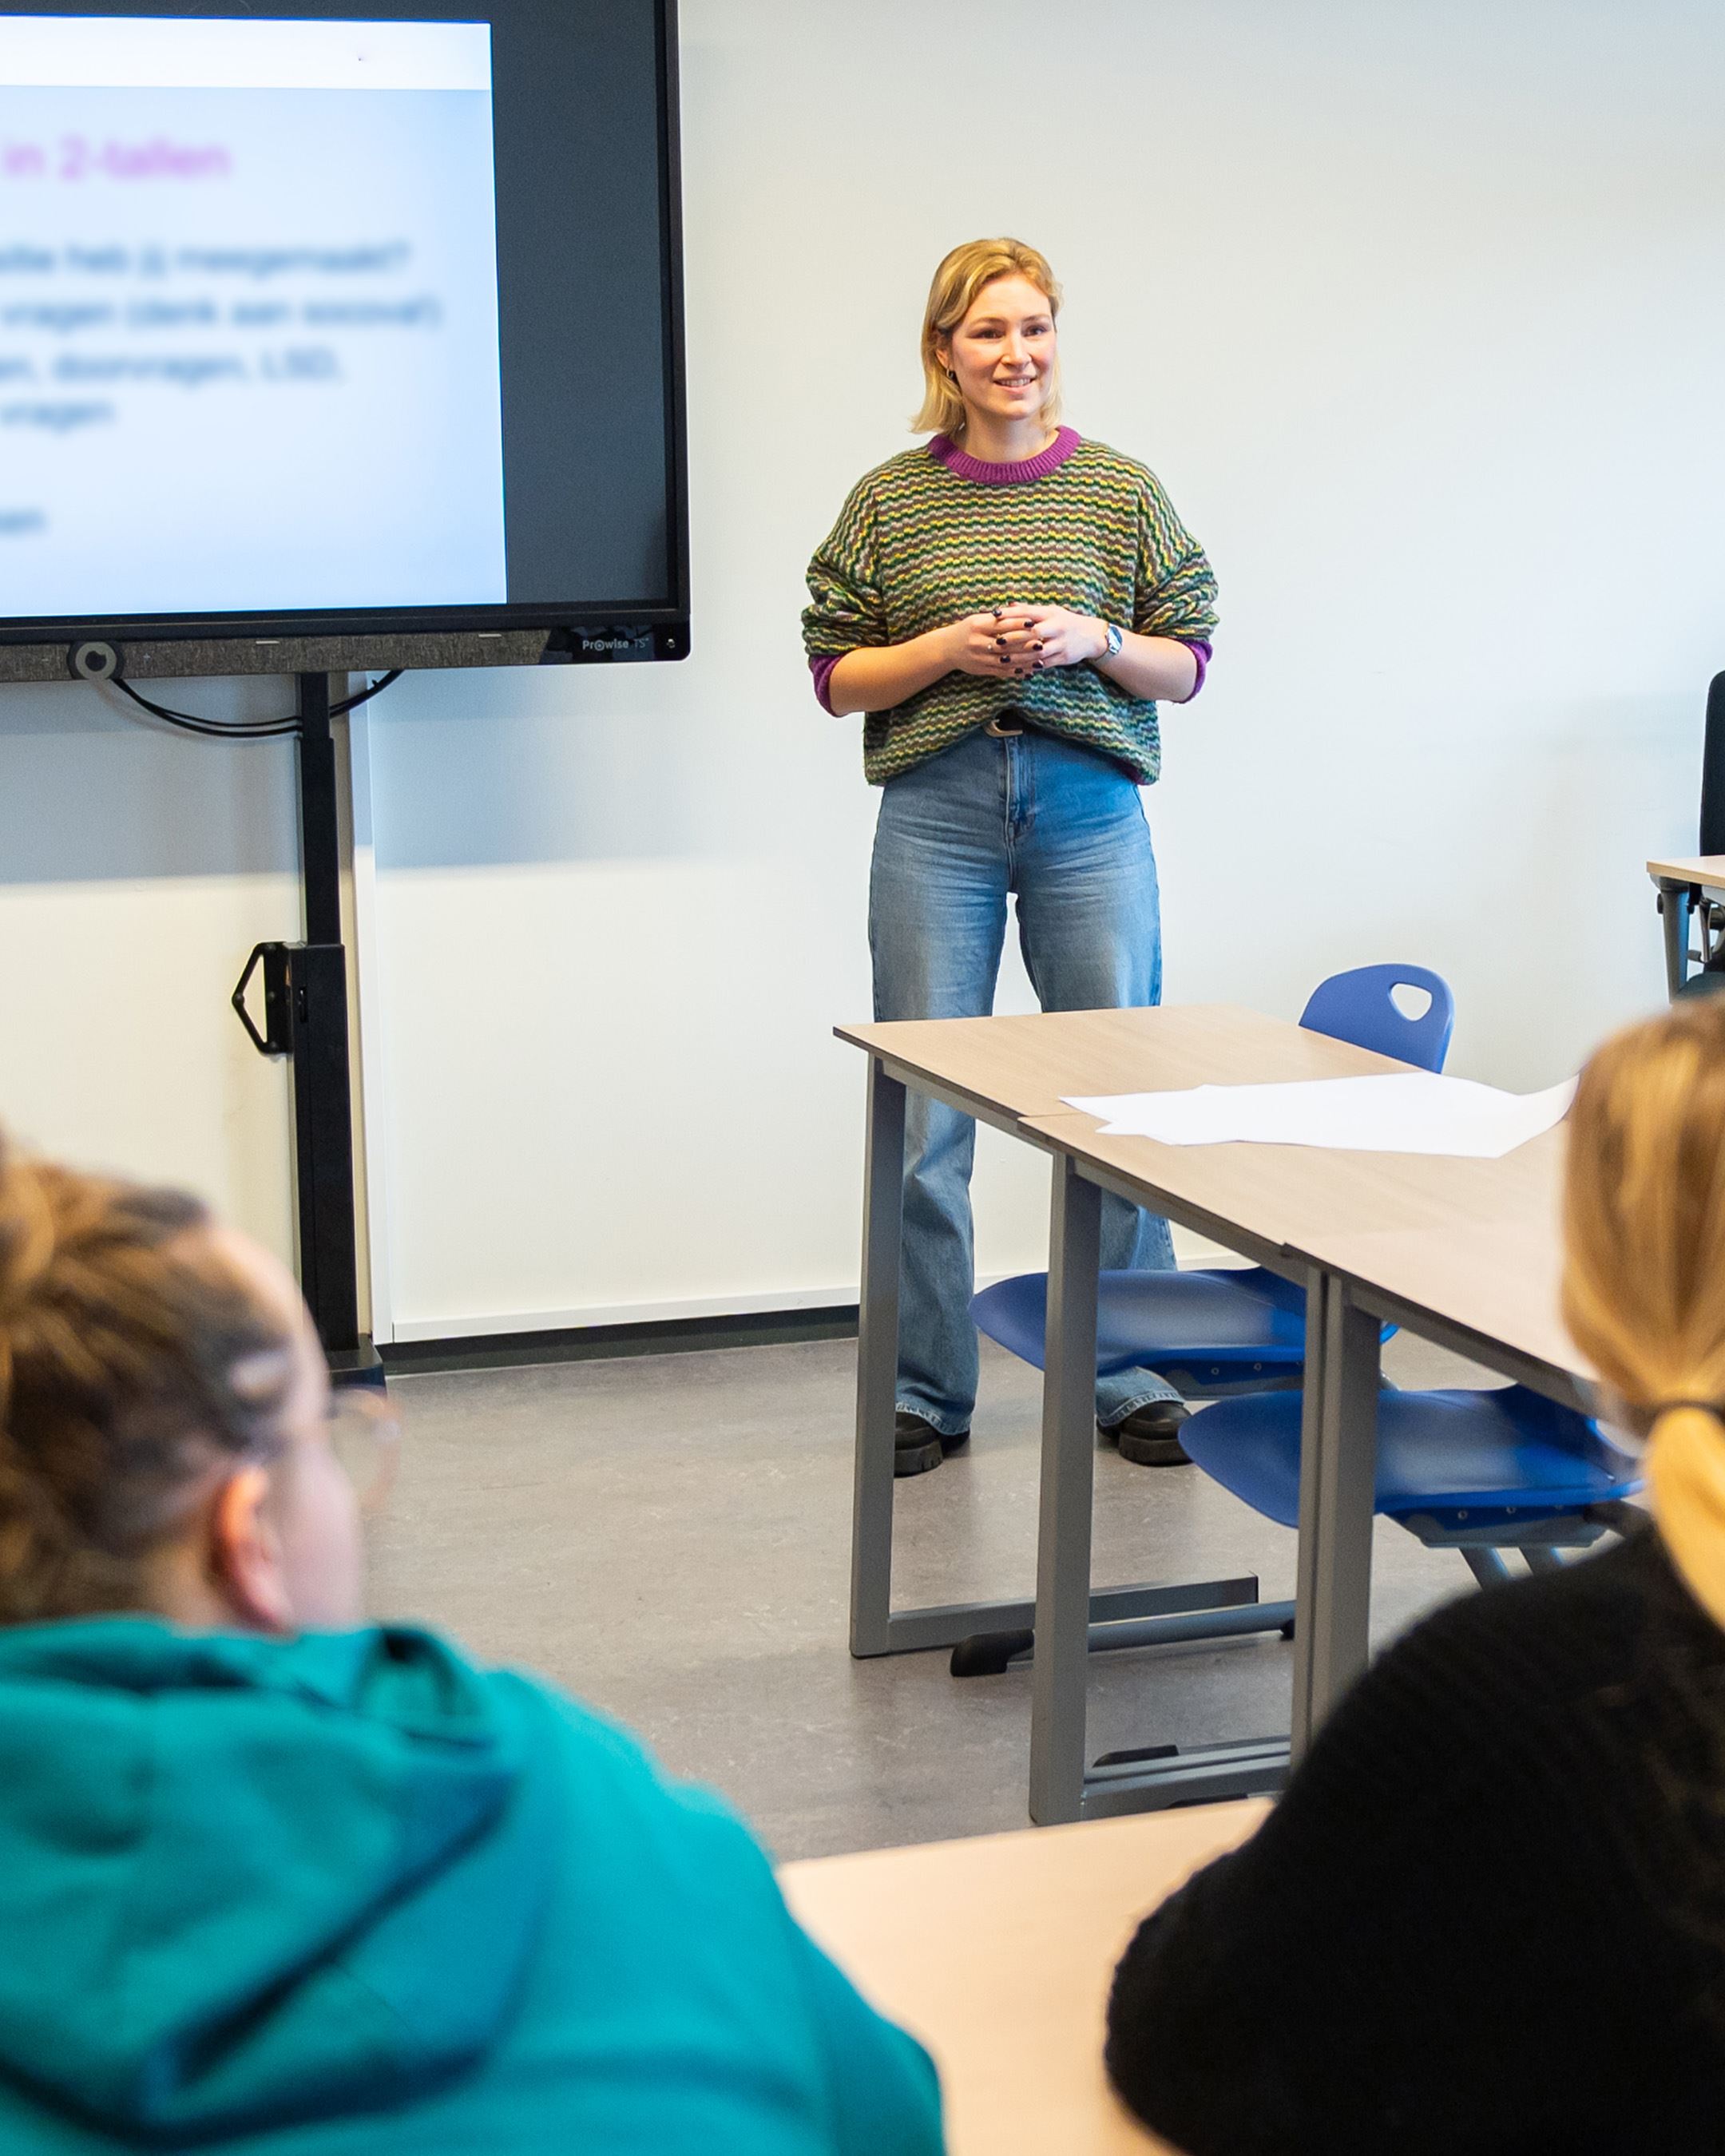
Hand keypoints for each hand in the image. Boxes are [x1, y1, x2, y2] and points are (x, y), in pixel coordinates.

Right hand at [943, 609, 1040, 679]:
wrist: (946, 649)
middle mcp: (977, 642)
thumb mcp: (978, 619)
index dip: (1017, 623)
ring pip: (1005, 660)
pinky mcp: (981, 670)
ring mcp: (979, 658)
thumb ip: (997, 618)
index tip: (1033, 622)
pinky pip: (1002, 672)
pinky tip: (1029, 671)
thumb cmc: (968, 630)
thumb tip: (1021, 610)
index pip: (1001, 624)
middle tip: (1042, 642)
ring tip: (1041, 659)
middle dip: (1024, 643)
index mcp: (977, 626)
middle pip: (1005, 644)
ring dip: (1024, 661)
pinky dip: (1016, 672)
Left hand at [993, 606, 1109, 669]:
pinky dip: (1029, 667)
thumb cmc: (1065, 621)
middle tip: (995, 642)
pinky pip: (1044, 664)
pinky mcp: (1063, 657)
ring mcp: (1061, 643)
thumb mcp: (1051, 611)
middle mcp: (1056, 627)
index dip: (1010, 614)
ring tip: (1002, 660)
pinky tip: (1016, 670)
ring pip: (1037, 651)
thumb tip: (1008, 605)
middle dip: (1013, 638)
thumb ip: (1030, 610)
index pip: (1027, 612)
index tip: (994, 616)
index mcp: (1050, 613)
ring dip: (1018, 657)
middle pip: (1032, 632)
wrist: (1092, 636)